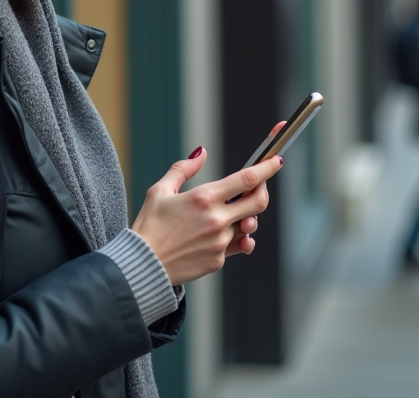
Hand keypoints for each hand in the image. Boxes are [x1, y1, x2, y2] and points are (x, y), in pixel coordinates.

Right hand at [131, 123, 285, 284]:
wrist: (142, 266)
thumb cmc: (149, 226)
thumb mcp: (160, 191)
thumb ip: (183, 169)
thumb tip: (201, 152)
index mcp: (204, 198)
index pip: (248, 179)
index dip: (267, 168)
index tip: (276, 161)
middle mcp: (217, 220)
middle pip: (259, 203)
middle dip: (263, 192)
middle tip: (258, 187)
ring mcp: (220, 242)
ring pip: (247, 226)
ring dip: (244, 217)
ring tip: (230, 214)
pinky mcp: (218, 261)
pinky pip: (234, 245)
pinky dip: (231, 237)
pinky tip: (219, 234)